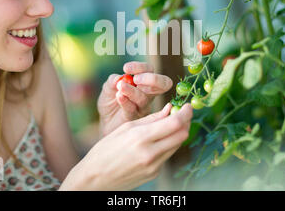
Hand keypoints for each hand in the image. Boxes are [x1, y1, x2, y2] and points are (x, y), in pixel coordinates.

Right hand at [61, 103, 192, 190]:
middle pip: (181, 135)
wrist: (95, 179)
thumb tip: (169, 109)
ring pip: (177, 145)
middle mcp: (150, 153)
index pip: (175, 123)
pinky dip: (168, 144)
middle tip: (183, 113)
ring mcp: (154, 166)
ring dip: (178, 132)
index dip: (185, 113)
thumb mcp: (125, 128)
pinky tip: (159, 138)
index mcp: (141, 138)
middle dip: (186, 122)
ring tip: (171, 123)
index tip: (188, 105)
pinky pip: (167, 155)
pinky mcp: (154, 173)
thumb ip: (150, 119)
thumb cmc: (105, 150)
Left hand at [97, 61, 172, 137]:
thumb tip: (120, 77)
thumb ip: (113, 80)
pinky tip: (119, 96)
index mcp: (144, 81)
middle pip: (162, 84)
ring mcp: (144, 107)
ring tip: (120, 87)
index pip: (149, 70)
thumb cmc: (110, 101)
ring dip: (132, 91)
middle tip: (136, 79)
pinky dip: (126, 102)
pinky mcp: (136, 118)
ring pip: (144, 98)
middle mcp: (148, 93)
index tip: (126, 68)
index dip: (141, 67)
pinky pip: (133, 109)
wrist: (104, 120)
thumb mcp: (108, 87)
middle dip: (152, 79)